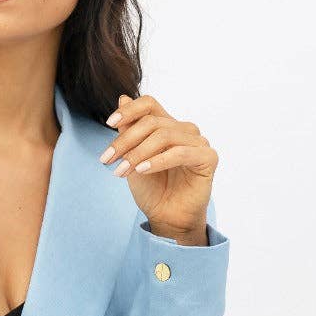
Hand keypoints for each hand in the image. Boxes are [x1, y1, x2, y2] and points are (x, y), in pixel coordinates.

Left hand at [99, 94, 217, 240]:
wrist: (166, 218)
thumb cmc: (151, 189)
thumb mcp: (132, 158)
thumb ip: (129, 130)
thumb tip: (122, 98)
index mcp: (166, 125)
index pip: (149, 104)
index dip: (129, 110)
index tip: (109, 124)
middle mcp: (184, 129)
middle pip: (152, 122)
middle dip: (125, 141)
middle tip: (107, 160)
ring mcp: (198, 142)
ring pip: (164, 136)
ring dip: (138, 153)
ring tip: (121, 171)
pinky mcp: (208, 158)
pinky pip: (181, 153)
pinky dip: (158, 161)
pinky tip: (142, 171)